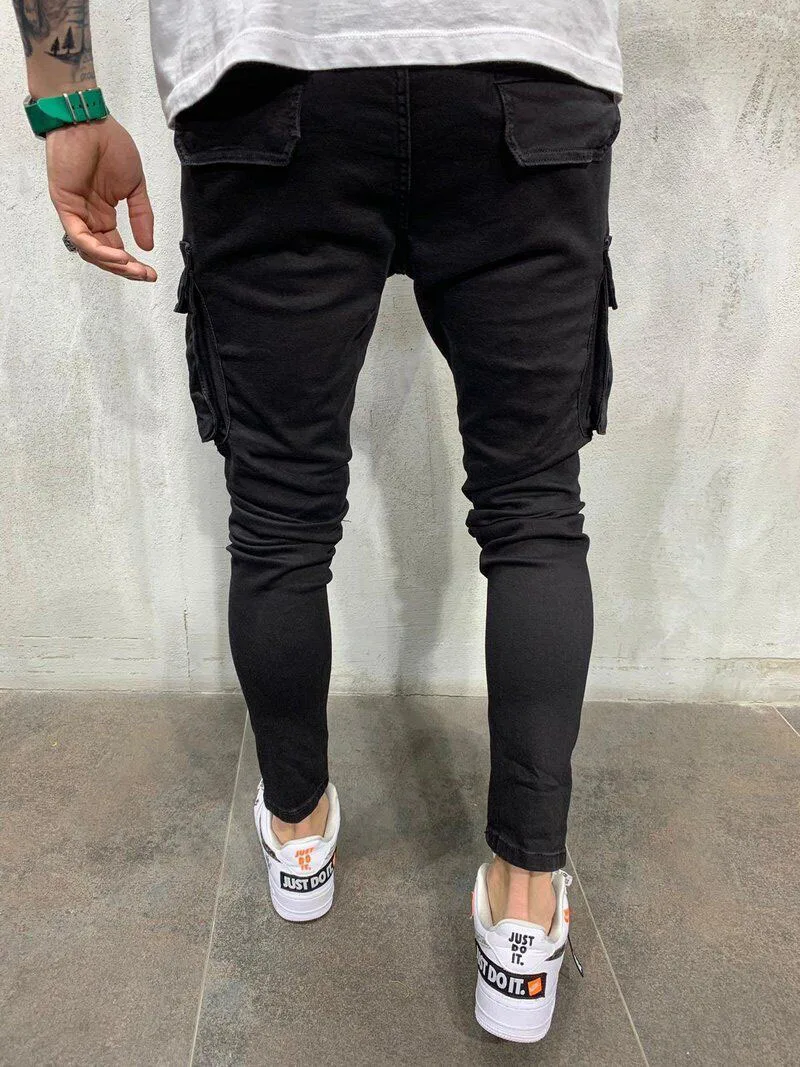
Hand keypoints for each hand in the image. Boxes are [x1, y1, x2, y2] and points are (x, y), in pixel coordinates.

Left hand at [46, 115, 155, 280]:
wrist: (89, 121)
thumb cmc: (110, 146)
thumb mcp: (135, 187)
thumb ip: (142, 215)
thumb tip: (148, 246)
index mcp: (103, 214)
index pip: (115, 247)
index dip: (132, 263)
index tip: (151, 272)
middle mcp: (89, 218)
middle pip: (103, 255)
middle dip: (125, 269)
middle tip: (145, 275)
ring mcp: (76, 213)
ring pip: (91, 251)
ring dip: (112, 263)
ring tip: (133, 269)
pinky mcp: (65, 206)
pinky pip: (80, 237)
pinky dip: (98, 249)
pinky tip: (119, 254)